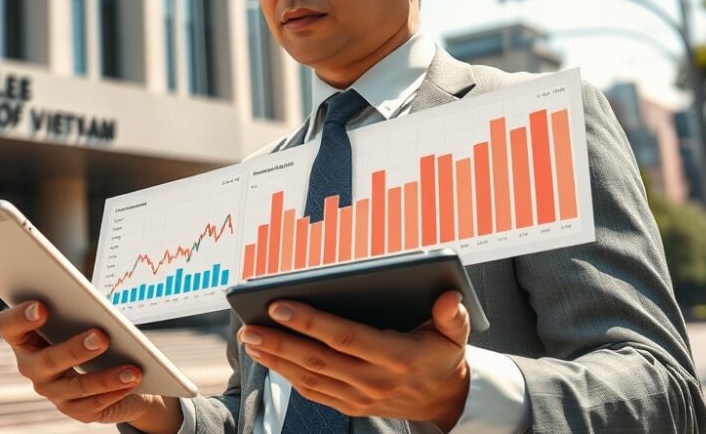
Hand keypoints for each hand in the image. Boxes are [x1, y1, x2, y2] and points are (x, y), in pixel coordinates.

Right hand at [0, 301, 183, 431]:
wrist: (105, 365)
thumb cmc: (85, 329)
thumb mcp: (78, 316)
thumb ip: (76, 310)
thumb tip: (96, 309)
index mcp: (24, 337)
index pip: (8, 326)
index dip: (20, 317)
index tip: (42, 306)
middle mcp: (31, 366)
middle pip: (47, 360)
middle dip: (75, 349)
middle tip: (101, 336)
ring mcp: (51, 391)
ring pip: (76, 386)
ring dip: (107, 377)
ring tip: (132, 369)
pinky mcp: (73, 409)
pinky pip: (94, 404)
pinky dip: (116, 392)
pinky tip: (133, 382)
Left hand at [238, 291, 471, 430]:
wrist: (446, 401)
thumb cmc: (442, 355)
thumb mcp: (455, 334)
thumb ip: (452, 315)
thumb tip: (449, 298)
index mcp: (397, 357)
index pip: (346, 337)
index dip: (311, 322)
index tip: (280, 305)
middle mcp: (375, 380)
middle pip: (319, 359)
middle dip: (281, 341)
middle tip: (249, 326)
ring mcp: (361, 397)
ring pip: (311, 377)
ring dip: (277, 359)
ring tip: (250, 339)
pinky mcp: (351, 407)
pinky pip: (314, 392)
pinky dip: (288, 376)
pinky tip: (269, 358)